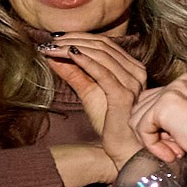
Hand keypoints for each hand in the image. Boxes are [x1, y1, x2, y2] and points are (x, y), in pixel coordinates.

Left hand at [40, 34, 148, 156]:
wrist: (124, 148)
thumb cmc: (111, 123)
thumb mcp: (89, 93)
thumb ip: (75, 74)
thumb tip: (53, 56)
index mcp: (132, 69)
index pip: (106, 44)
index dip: (80, 37)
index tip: (56, 39)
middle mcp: (136, 72)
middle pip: (103, 46)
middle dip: (74, 40)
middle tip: (50, 41)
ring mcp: (132, 83)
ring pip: (101, 55)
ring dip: (73, 48)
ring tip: (53, 48)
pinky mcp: (123, 95)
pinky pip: (103, 72)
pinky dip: (85, 61)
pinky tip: (68, 55)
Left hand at [132, 75, 186, 164]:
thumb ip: (172, 112)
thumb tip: (140, 119)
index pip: (151, 101)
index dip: (158, 128)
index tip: (177, 144)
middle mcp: (179, 82)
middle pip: (140, 109)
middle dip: (153, 134)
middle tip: (175, 149)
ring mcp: (172, 91)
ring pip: (136, 119)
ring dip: (153, 141)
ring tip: (176, 151)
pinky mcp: (165, 106)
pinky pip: (142, 128)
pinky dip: (153, 146)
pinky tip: (173, 153)